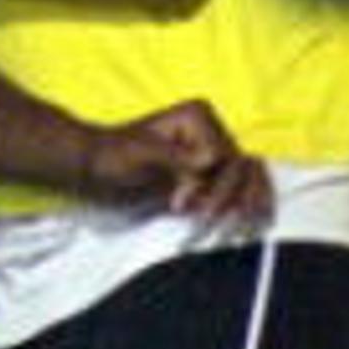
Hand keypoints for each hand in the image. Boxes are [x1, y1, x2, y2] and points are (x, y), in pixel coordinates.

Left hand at [76, 99, 271, 221]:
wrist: (95, 169)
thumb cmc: (112, 157)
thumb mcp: (140, 154)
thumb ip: (175, 157)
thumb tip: (211, 159)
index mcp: (198, 117)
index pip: (224, 157)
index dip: (209, 185)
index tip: (178, 204)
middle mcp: (212, 131)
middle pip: (242, 168)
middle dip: (228, 198)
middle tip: (205, 223)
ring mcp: (213, 152)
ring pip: (250, 176)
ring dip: (248, 203)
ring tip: (242, 230)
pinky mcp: (209, 174)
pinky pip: (241, 186)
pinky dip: (250, 202)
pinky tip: (253, 221)